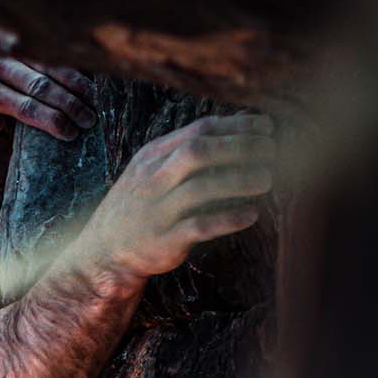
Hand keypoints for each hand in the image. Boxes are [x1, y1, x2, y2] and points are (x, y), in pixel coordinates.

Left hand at [0, 13, 96, 141]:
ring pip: (49, 66)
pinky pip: (48, 51)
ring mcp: (7, 45)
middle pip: (40, 86)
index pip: (21, 106)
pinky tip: (87, 81)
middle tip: (89, 122)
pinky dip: (69, 66)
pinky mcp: (16, 34)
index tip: (69, 133)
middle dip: (68, 106)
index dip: (48, 120)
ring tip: (93, 103)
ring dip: (74, 85)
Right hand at [67, 113, 276, 291]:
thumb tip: (239, 128)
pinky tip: (251, 215)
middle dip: (239, 148)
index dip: (236, 127)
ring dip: (238, 182)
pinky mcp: (163, 241)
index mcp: (152, 157)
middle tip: (272, 151)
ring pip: (200, 189)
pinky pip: (199, 227)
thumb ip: (186, 151)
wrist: (104, 250)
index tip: (266, 128)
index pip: (197, 131)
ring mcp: (156, 211)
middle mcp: (152, 180)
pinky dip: (228, 219)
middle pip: (198, 152)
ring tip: (267, 180)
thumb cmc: (140, 206)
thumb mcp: (151, 171)